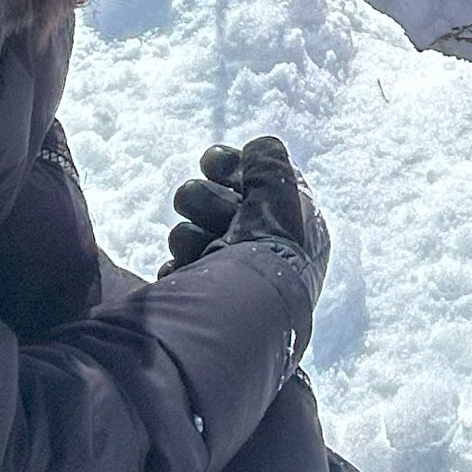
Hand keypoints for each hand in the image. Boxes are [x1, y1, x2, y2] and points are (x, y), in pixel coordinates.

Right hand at [163, 138, 329, 293]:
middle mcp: (262, 248)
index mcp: (291, 226)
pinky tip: (186, 270)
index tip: (214, 163)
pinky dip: (180, 264)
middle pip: (214, 200)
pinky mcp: (199, 296)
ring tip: (201, 249)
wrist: (235, 325)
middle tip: (215, 218)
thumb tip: (259, 147)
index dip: (230, 166)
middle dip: (205, 201)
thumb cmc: (267, 261)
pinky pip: (180, 264)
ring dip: (190, 233)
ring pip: (191, 228)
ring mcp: (227, 273)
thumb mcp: (280, 201)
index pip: (255, 180)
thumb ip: (270, 164)